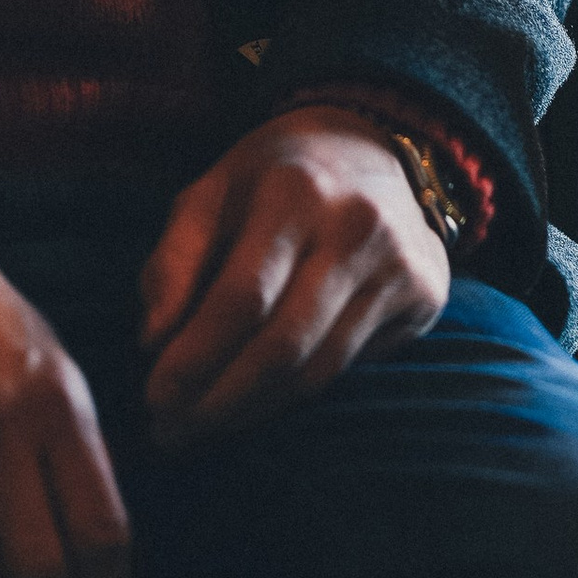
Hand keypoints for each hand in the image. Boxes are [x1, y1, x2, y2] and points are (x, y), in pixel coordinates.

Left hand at [137, 110, 451, 447]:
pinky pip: (347, 365)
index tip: (153, 397)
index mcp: (293, 191)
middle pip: (282, 344)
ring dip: (252, 408)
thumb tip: (153, 341)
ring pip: (317, 368)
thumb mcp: (212, 190)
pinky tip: (254, 404)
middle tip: (171, 432)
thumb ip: (174, 260)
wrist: (374, 146)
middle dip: (219, 399)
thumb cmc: (274, 178)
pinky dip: (292, 394)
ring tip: (203, 427)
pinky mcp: (425, 294)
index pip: (242, 296)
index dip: (195, 357)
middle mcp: (355, 227)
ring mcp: (397, 263)